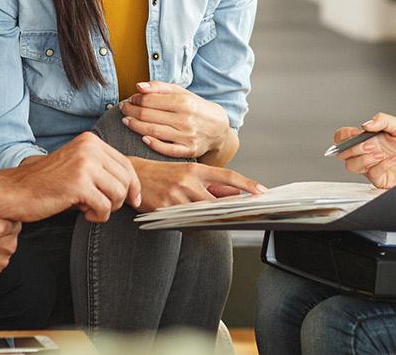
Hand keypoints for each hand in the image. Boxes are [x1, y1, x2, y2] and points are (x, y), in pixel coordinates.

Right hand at [0, 132, 141, 222]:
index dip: (134, 185)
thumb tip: (132, 186)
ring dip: (107, 208)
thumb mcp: (77, 166)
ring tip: (89, 207)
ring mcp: (84, 164)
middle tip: (100, 206)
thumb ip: (101, 169)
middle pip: (126, 179)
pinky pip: (105, 207)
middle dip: (119, 199)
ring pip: (119, 193)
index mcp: (90, 141)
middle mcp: (89, 148)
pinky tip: (83, 212)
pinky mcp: (79, 184)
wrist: (15, 191)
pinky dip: (98, 216)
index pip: (126, 163)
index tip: (134, 200)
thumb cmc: (46, 183)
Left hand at [120, 82, 229, 158]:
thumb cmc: (196, 108)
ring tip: (126, 121)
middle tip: (123, 109)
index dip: (135, 99)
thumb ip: (160, 88)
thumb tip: (139, 86)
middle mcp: (186, 119)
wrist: (218, 128)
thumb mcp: (182, 93)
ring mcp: (187, 136)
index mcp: (184, 102)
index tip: (130, 99)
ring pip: (153, 131)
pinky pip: (166, 149)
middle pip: (149, 115)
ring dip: (135, 126)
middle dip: (131, 111)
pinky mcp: (188, 151)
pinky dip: (152, 143)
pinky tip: (142, 138)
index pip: (150, 100)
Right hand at [129, 158, 266, 211]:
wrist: (133, 175)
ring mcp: (177, 196)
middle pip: (218, 201)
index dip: (247, 184)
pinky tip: (191, 223)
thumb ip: (212, 184)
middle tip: (244, 216)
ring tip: (215, 220)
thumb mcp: (188, 173)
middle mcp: (188, 181)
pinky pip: (186, 224)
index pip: (227, 176)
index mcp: (196, 169)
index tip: (262, 191)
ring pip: (203, 214)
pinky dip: (192, 226)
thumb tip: (236, 193)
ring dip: (210, 220)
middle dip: (230, 210)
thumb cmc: (163, 174)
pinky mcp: (165, 209)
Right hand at [334, 113, 395, 188]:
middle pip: (343, 153)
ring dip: (364, 158)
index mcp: (370, 138)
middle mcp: (368, 152)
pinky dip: (381, 166)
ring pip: (351, 166)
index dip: (344, 135)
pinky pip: (371, 175)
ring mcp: (372, 166)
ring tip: (379, 153)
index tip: (355, 133)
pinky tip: (392, 160)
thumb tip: (366, 124)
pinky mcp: (379, 179)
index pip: (345, 136)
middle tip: (370, 144)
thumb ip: (383, 119)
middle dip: (354, 148)